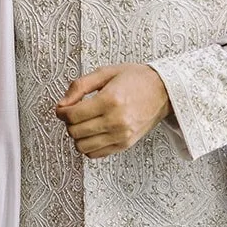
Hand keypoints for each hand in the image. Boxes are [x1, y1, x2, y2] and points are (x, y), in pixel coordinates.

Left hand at [55, 64, 170, 157]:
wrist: (164, 91)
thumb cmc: (137, 79)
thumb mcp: (105, 73)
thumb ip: (79, 86)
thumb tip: (62, 104)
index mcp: (110, 100)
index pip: (72, 116)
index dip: (61, 112)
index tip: (62, 108)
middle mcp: (116, 121)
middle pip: (75, 132)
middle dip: (69, 123)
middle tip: (74, 114)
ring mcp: (121, 135)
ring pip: (82, 147)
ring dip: (77, 136)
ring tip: (84, 124)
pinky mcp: (125, 144)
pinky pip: (95, 154)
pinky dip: (88, 146)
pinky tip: (93, 133)